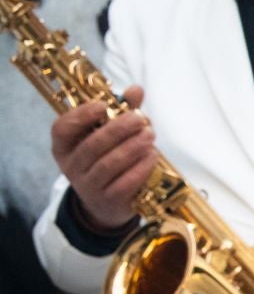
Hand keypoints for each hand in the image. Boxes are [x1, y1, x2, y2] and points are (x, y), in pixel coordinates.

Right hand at [50, 86, 156, 229]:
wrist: (109, 203)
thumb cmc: (109, 158)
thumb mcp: (111, 134)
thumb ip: (122, 110)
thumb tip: (135, 89)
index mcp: (65, 146)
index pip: (62, 129)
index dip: (80, 116)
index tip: (102, 105)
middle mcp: (71, 166)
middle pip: (91, 146)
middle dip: (117, 130)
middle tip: (139, 118)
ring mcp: (88, 186)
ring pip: (108, 165)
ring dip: (132, 148)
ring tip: (150, 135)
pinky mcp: (108, 201)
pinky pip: (123, 184)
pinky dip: (140, 168)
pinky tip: (152, 156)